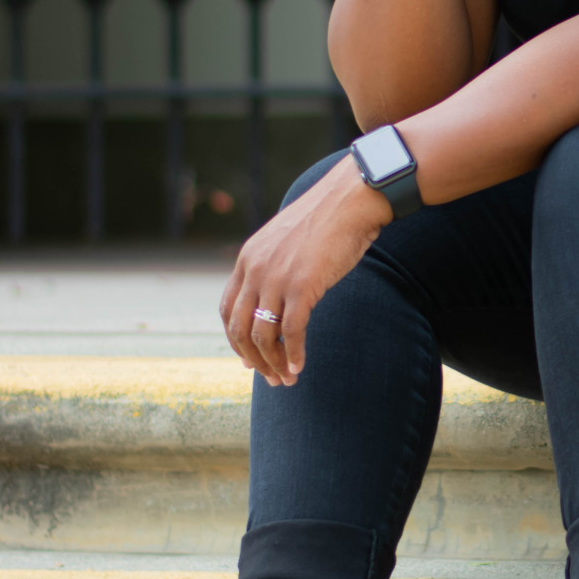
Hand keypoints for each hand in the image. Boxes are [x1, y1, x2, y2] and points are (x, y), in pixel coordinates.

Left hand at [219, 154, 392, 386]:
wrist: (351, 199)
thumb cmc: (327, 219)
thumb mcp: (286, 239)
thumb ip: (274, 264)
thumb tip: (277, 295)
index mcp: (248, 258)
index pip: (228, 309)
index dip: (235, 339)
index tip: (247, 358)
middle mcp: (255, 270)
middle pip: (240, 328)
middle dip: (253, 359)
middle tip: (268, 377)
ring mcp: (277, 279)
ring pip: (263, 336)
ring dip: (273, 364)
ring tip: (286, 379)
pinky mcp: (302, 286)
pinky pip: (291, 332)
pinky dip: (294, 355)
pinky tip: (300, 367)